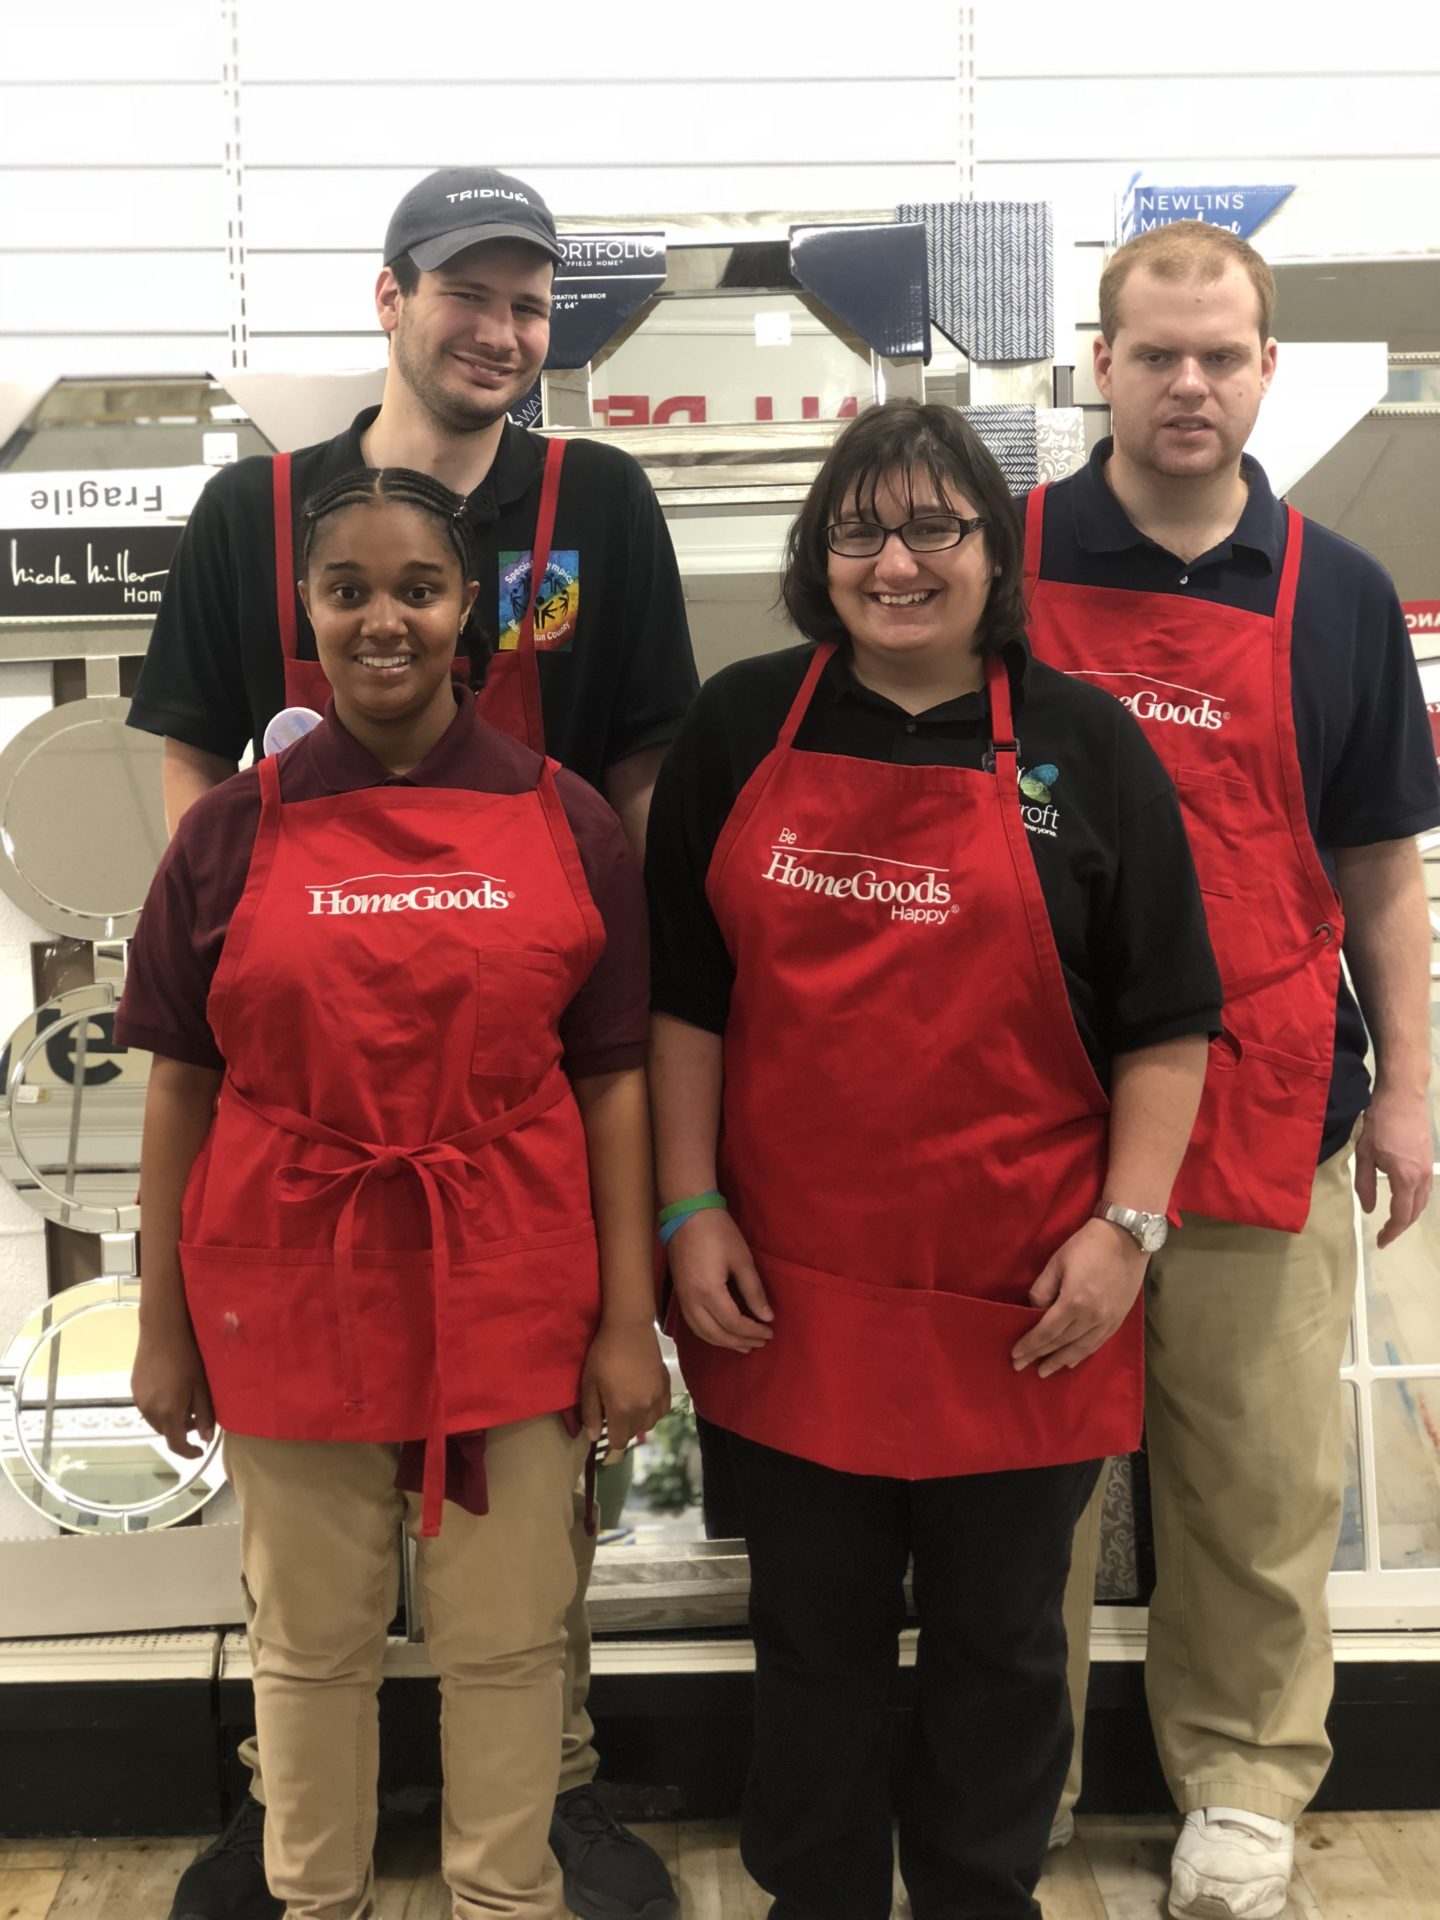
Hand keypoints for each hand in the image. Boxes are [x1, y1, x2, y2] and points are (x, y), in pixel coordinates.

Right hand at [131, 1313, 214, 1459]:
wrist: (162, 1331)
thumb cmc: (188, 1357)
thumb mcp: (201, 1387)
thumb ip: (205, 1414)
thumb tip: (206, 1438)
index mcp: (168, 1412)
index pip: (176, 1444)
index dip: (188, 1453)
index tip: (200, 1451)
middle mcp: (149, 1411)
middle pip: (166, 1432)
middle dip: (182, 1431)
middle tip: (198, 1417)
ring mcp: (139, 1400)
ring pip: (156, 1421)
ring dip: (170, 1419)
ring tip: (185, 1401)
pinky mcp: (134, 1389)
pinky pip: (148, 1408)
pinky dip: (160, 1408)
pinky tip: (171, 1390)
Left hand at [581, 1320, 670, 1456]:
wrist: (629, 1328)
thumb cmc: (604, 1354)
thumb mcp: (589, 1383)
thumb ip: (591, 1413)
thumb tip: (594, 1436)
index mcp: (622, 1410)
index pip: (619, 1441)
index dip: (610, 1440)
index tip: (605, 1430)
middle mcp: (643, 1408)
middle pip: (634, 1433)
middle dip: (623, 1429)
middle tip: (613, 1412)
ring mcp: (657, 1398)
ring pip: (650, 1423)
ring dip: (639, 1421)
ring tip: (629, 1406)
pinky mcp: (666, 1386)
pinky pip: (663, 1410)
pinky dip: (653, 1411)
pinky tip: (645, 1399)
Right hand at [668, 1208, 772, 1352]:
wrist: (687, 1214)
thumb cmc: (718, 1232)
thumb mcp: (742, 1259)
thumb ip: (754, 1291)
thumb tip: (766, 1317)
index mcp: (709, 1292)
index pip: (733, 1324)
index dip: (753, 1332)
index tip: (770, 1332)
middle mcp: (692, 1301)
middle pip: (716, 1334)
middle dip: (740, 1341)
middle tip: (760, 1343)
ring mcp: (682, 1299)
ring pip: (702, 1333)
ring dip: (723, 1342)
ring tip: (743, 1345)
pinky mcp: (679, 1294)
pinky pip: (693, 1324)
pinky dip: (709, 1334)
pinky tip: (721, 1333)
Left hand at [1011, 1218, 1147, 1378]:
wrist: (1127, 1239)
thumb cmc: (1087, 1246)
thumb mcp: (1056, 1262)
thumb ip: (1042, 1290)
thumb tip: (1034, 1311)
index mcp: (1074, 1302)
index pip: (1047, 1332)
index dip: (1030, 1345)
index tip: (1016, 1355)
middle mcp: (1092, 1317)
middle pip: (1061, 1343)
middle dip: (1040, 1356)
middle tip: (1021, 1367)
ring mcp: (1108, 1320)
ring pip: (1080, 1348)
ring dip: (1060, 1361)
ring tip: (1045, 1371)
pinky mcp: (1118, 1319)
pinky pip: (1097, 1343)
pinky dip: (1082, 1354)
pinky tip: (1071, 1361)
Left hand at [1355, 1084, 1433, 1248]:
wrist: (1403, 1097)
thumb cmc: (1380, 1123)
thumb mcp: (1364, 1154)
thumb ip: (1365, 1184)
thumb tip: (1370, 1209)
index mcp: (1405, 1178)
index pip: (1402, 1215)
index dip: (1391, 1232)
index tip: (1380, 1242)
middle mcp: (1421, 1177)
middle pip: (1415, 1212)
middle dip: (1400, 1227)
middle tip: (1384, 1235)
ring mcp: (1427, 1169)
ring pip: (1423, 1202)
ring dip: (1409, 1215)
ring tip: (1392, 1222)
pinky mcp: (1427, 1161)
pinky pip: (1425, 1190)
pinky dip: (1415, 1202)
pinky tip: (1404, 1201)